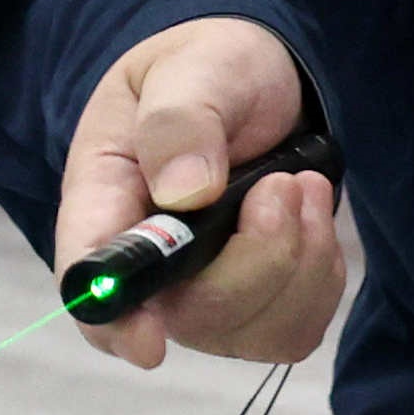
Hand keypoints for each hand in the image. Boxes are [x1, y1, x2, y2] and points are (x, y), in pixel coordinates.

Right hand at [54, 17, 344, 370]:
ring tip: (301, 186)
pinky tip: (313, 219)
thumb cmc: (206, 71)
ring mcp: (200, 294)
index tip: (151, 345)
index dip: (115, 323)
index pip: (92, 283)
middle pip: (195, 316)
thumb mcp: (191, 70)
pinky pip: (293, 328)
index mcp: (104, 203)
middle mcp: (147, 268)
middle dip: (260, 256)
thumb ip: (181, 123)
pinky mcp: (254, 303)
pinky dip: (321, 275)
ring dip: (300, 259)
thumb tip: (186, 194)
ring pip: (253, 330)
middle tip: (282, 184)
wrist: (255, 79)